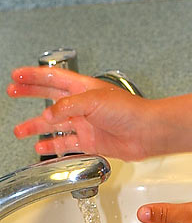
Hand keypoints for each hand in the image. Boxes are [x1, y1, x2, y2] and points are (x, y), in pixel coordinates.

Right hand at [8, 66, 154, 160]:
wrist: (147, 132)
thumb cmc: (129, 111)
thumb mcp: (94, 101)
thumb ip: (67, 107)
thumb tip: (47, 116)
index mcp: (84, 89)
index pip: (54, 79)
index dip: (34, 76)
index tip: (17, 75)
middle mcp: (84, 105)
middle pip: (50, 98)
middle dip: (31, 94)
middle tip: (13, 92)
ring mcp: (86, 123)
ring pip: (55, 124)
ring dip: (36, 126)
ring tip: (19, 130)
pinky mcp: (91, 141)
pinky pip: (66, 143)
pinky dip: (52, 145)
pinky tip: (41, 147)